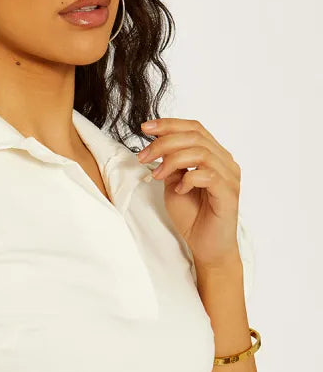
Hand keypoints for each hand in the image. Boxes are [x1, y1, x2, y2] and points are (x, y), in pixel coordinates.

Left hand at [137, 118, 241, 267]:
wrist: (206, 247)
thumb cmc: (192, 216)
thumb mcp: (174, 184)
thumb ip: (171, 164)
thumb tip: (159, 145)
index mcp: (214, 155)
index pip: (194, 128)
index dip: (169, 124)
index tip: (145, 128)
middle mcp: (225, 162)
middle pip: (195, 136)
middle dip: (164, 142)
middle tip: (143, 156)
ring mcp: (230, 177)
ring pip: (201, 152)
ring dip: (172, 160)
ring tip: (157, 175)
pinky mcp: (229, 194)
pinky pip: (209, 175)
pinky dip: (188, 179)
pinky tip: (179, 190)